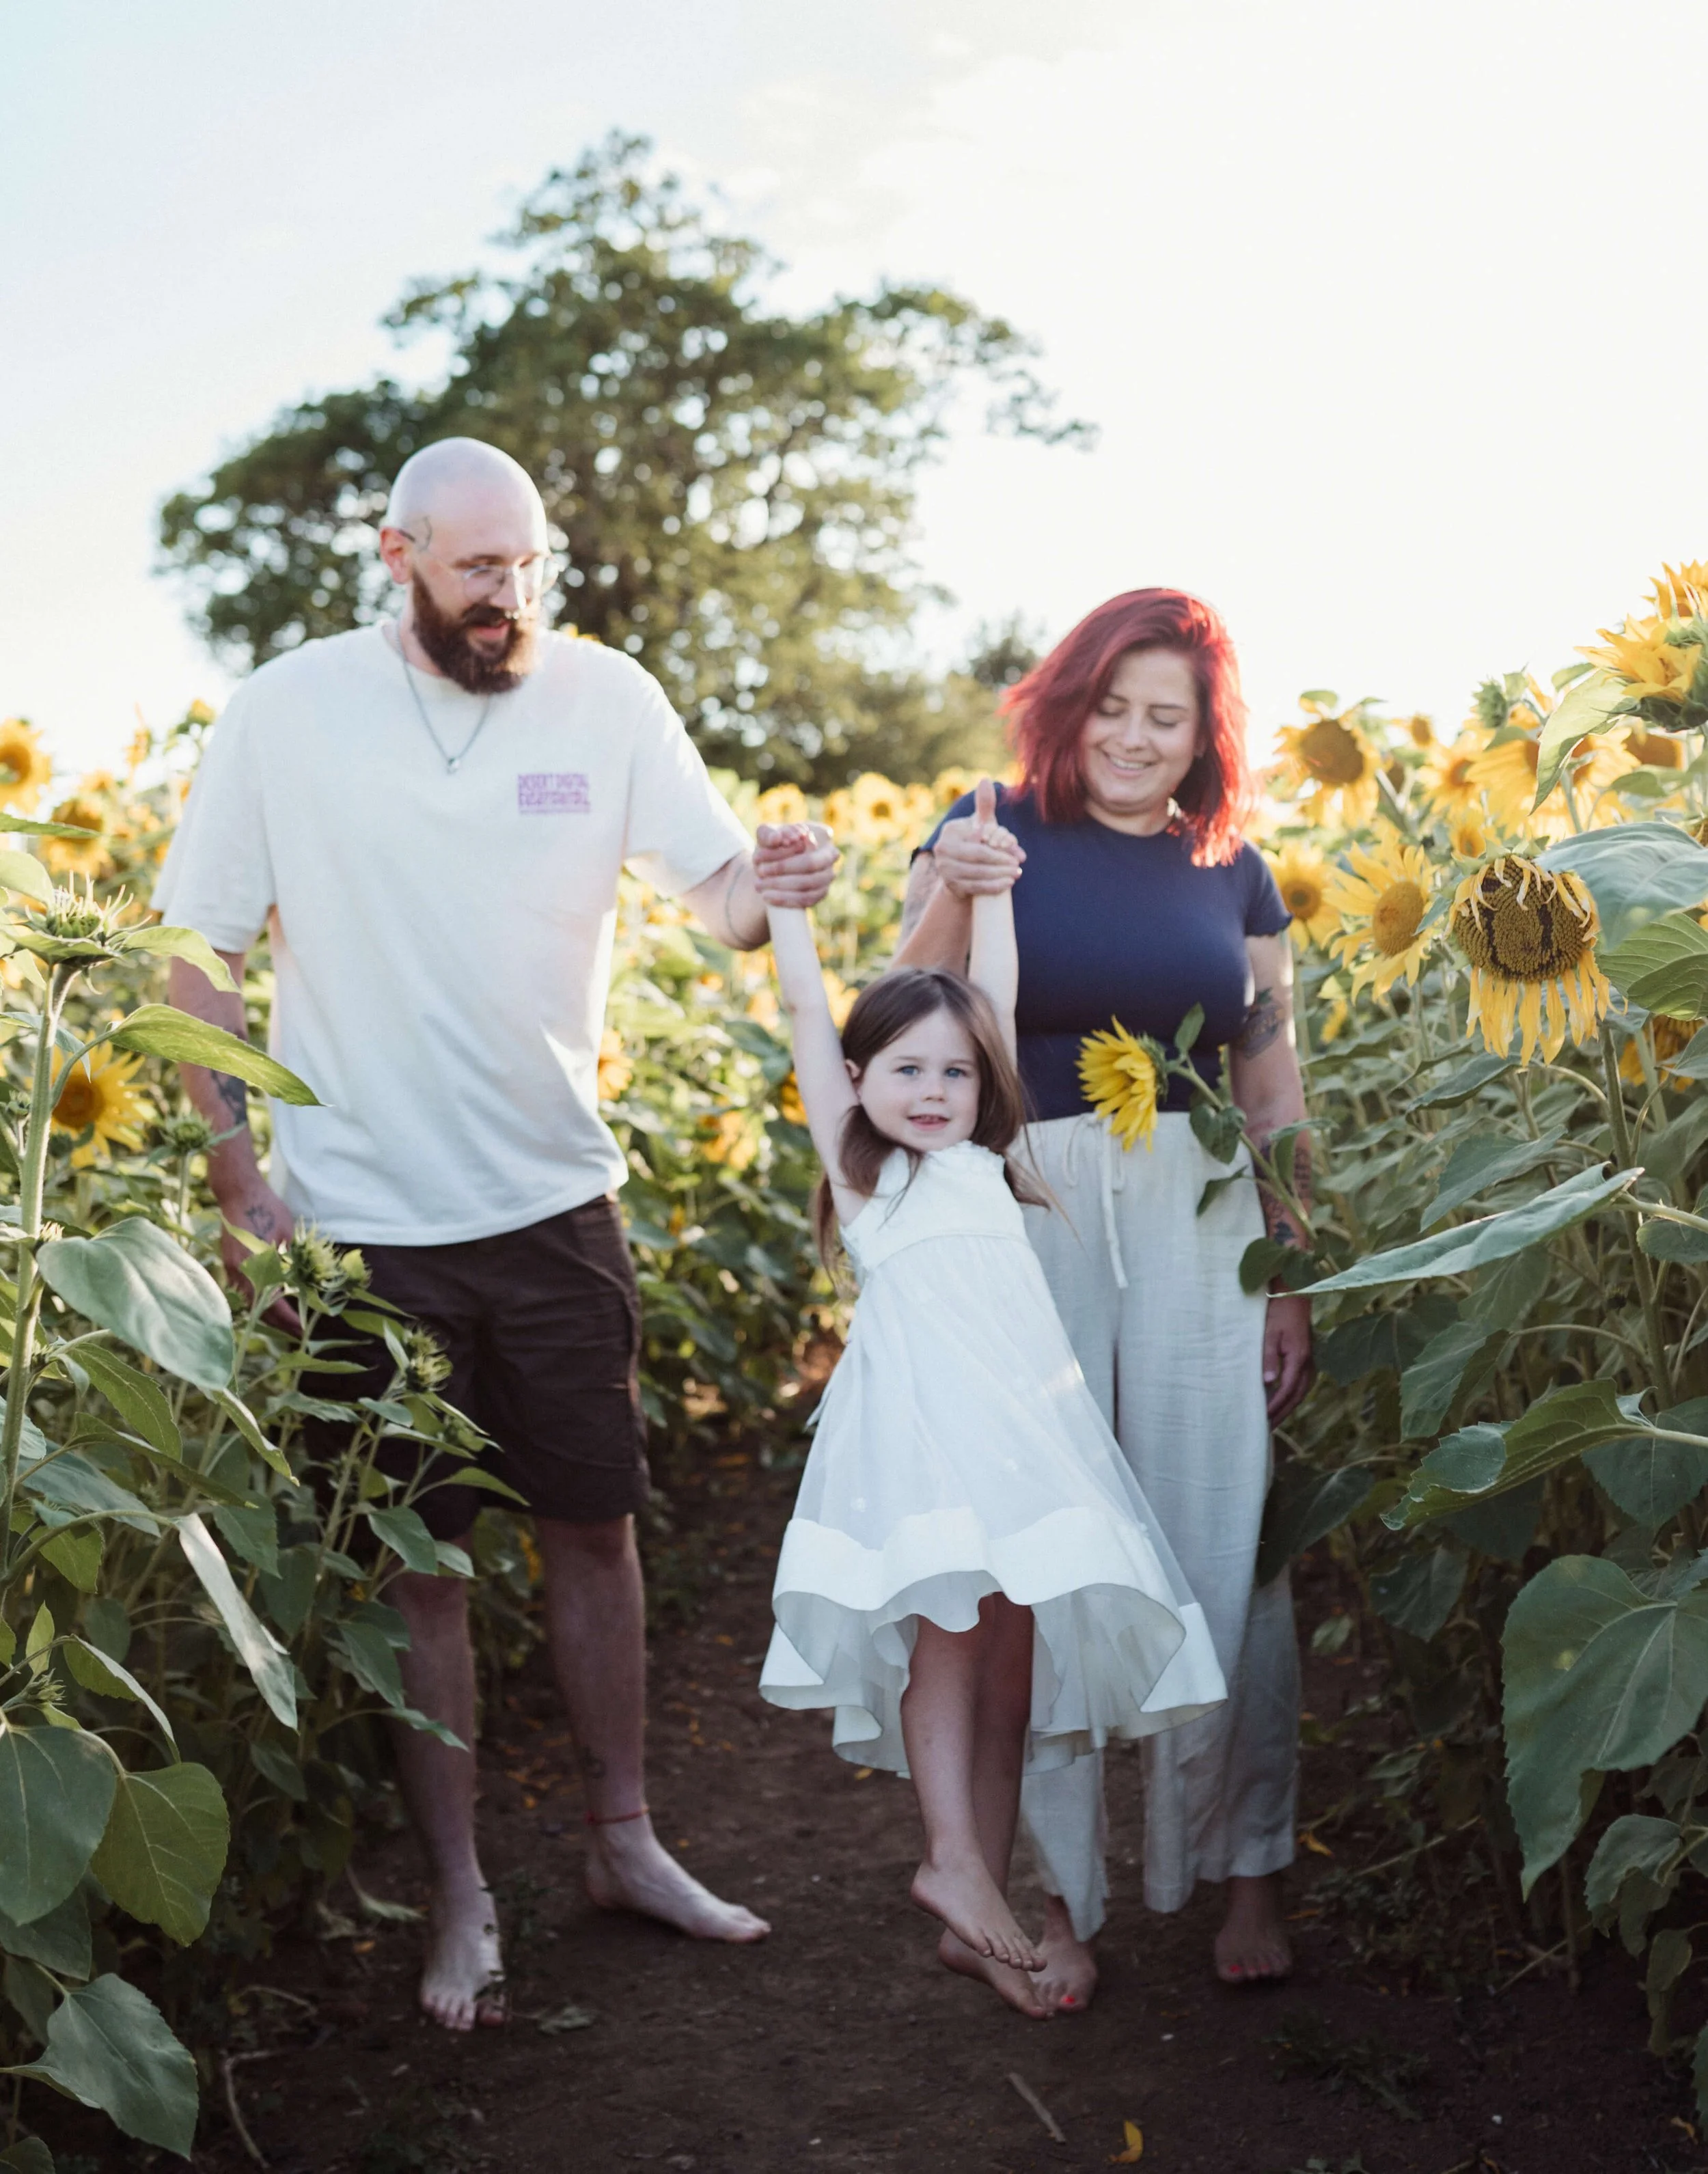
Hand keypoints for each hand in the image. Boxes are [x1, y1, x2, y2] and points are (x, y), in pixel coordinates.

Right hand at [219, 1181, 301, 1333]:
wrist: (238, 1192)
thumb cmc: (267, 1208)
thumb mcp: (288, 1235)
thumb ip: (291, 1261)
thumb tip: (303, 1285)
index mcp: (256, 1266)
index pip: (272, 1304)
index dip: (288, 1319)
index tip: (302, 1328)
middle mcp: (240, 1271)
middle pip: (258, 1308)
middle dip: (278, 1322)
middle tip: (297, 1329)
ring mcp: (231, 1268)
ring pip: (248, 1300)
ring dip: (266, 1311)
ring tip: (286, 1319)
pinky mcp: (229, 1262)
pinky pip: (242, 1289)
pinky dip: (256, 1298)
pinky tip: (270, 1300)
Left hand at [752, 821, 838, 908]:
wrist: (776, 865)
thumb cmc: (774, 846)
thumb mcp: (767, 835)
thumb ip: (767, 833)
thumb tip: (776, 839)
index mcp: (822, 833)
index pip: (805, 841)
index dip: (783, 849)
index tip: (758, 855)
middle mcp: (831, 854)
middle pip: (810, 863)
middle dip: (782, 868)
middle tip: (759, 870)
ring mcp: (828, 875)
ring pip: (807, 884)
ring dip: (781, 885)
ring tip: (758, 885)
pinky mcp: (821, 893)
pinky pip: (806, 900)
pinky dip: (786, 899)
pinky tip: (768, 897)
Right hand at [931, 779, 1025, 898]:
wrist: (962, 874)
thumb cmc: (976, 843)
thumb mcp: (981, 824)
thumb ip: (984, 805)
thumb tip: (985, 780)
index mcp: (950, 831)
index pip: (980, 838)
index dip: (999, 844)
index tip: (1016, 849)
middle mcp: (942, 850)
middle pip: (979, 856)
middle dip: (1001, 861)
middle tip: (1019, 864)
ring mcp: (944, 870)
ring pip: (978, 873)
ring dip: (1000, 874)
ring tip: (1017, 873)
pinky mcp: (950, 886)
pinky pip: (975, 887)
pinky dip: (993, 886)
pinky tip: (1008, 884)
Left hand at [1262, 1292, 1313, 1421]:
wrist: (1294, 1296)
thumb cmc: (1278, 1313)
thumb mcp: (1269, 1333)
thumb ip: (1269, 1357)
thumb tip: (1268, 1383)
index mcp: (1299, 1357)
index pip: (1287, 1389)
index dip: (1275, 1405)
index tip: (1262, 1417)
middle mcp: (1308, 1363)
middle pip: (1296, 1396)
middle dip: (1281, 1413)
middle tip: (1266, 1428)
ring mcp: (1310, 1362)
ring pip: (1301, 1393)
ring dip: (1287, 1408)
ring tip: (1273, 1421)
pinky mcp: (1307, 1360)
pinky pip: (1301, 1385)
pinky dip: (1292, 1398)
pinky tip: (1282, 1403)